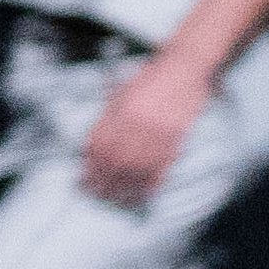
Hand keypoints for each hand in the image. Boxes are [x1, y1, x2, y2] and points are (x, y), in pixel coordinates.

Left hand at [79, 60, 208, 209]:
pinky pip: (162, 165)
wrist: (184, 67)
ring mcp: (157, 132)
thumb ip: (107, 119)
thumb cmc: (151, 78)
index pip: (97, 148)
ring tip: (118, 201)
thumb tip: (94, 147)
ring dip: (126, 189)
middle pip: (115, 162)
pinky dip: (152, 183)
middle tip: (97, 196)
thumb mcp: (120, 94)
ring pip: (137, 168)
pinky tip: (144, 193)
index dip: (89, 168)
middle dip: (104, 183)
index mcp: (118, 112)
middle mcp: (135, 124)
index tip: (84, 182)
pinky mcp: (176, 137)